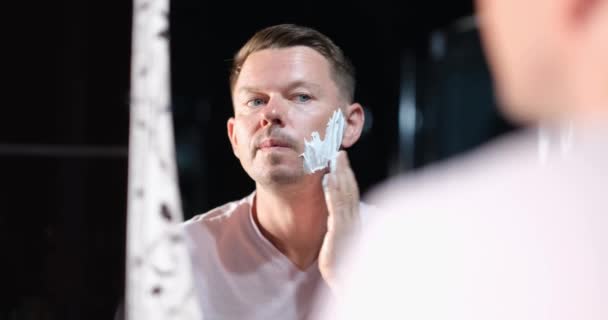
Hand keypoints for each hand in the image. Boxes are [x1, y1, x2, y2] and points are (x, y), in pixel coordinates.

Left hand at [318, 151, 360, 292]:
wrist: (347, 287)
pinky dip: (333, 191)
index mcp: (354, 224)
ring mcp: (349, 227)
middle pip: (351, 191)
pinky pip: (337, 208)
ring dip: (340, 175)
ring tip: (335, 159)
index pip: (351, 196)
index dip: (348, 178)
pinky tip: (329, 179)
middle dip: (346, 171)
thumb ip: (339, 232)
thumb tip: (334, 222)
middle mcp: (354, 222)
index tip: (343, 163)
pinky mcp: (340, 233)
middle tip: (340, 152)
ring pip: (345, 195)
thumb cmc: (343, 269)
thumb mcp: (340, 247)